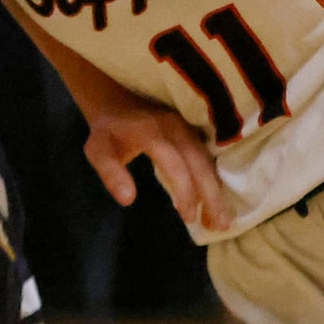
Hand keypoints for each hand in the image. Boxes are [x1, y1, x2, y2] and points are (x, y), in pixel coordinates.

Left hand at [79, 90, 229, 235]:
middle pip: (200, 165)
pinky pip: (210, 157)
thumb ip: (112, 174)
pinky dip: (216, 180)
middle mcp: (177, 128)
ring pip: (209, 162)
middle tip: (218, 226)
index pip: (175, 166)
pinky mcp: (196, 130)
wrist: (118, 96)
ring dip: (217, 191)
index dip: (184, 193)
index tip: (188, 218)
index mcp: (154, 133)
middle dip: (211, 197)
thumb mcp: (99, 151)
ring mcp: (190, 128)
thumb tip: (128, 200)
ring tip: (223, 221)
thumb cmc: (109, 131)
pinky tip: (220, 200)